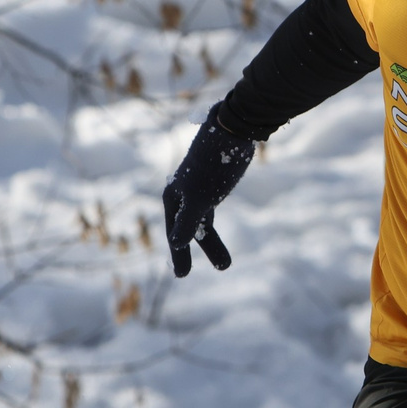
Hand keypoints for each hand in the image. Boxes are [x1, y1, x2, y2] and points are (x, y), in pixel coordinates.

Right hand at [161, 108, 253, 275]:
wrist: (233, 131)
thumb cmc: (213, 166)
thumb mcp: (200, 198)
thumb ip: (188, 222)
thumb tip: (176, 243)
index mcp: (173, 196)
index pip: (174, 232)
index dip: (179, 254)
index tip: (182, 276)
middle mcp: (182, 193)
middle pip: (187, 229)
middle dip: (196, 252)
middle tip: (194, 275)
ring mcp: (198, 188)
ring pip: (201, 221)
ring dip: (211, 242)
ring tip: (225, 265)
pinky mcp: (214, 183)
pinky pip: (209, 210)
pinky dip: (210, 224)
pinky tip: (214, 233)